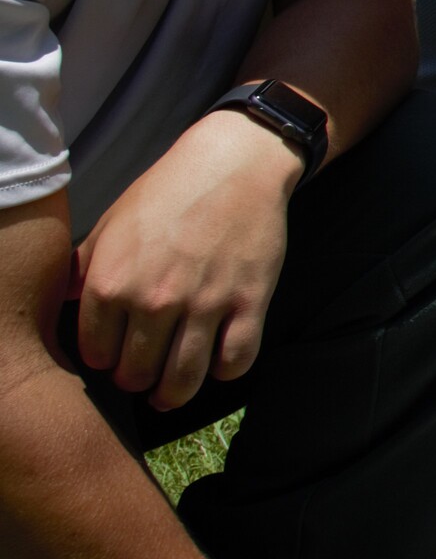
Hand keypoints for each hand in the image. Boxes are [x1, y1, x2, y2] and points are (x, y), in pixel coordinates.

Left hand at [71, 111, 298, 409]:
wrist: (232, 165)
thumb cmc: (167, 192)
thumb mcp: (110, 225)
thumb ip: (82, 268)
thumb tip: (64, 301)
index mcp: (111, 282)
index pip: (96, 354)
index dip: (104, 359)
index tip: (115, 355)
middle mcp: (153, 300)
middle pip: (137, 374)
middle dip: (137, 379)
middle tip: (144, 371)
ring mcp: (204, 304)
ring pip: (183, 380)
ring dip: (174, 393)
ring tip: (171, 391)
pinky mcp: (249, 302)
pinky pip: (235, 361)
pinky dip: (223, 372)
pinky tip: (216, 363)